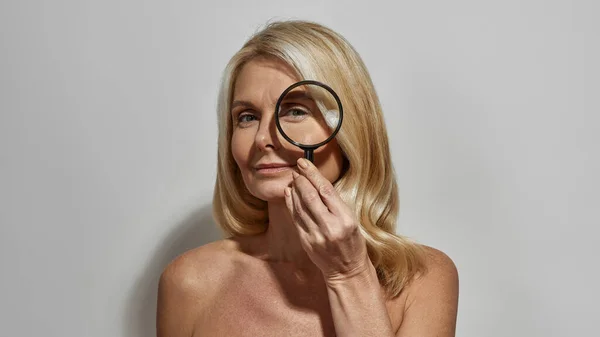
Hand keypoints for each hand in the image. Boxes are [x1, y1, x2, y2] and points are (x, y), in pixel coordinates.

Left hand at [284, 158, 371, 281]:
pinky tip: (289, 194)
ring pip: (300, 207)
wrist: (347, 270)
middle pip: (310, 197)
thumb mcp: (352, 220)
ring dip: (294, 190)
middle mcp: (330, 227)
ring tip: (293, 179)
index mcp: (345, 219)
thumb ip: (335, 203)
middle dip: (301, 180)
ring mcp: (316, 235)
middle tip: (297, 170)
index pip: (326, 190)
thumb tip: (317, 183)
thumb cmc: (352, 243)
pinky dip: (291, 204)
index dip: (313, 175)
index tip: (305, 163)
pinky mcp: (306, 241)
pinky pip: (296, 218)